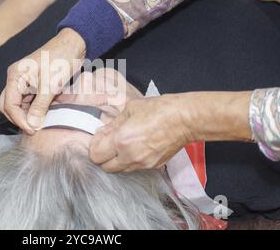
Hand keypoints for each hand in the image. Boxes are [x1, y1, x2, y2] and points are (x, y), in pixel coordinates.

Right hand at [0, 28, 85, 133]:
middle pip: (8, 105)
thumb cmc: (61, 59)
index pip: (9, 105)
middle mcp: (16, 79)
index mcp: (15, 76)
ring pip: (18, 104)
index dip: (19, 120)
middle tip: (34, 129)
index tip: (33, 130)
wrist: (74, 45)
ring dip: (26, 116)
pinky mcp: (33, 84)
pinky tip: (42, 116)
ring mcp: (24, 81)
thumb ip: (40, 106)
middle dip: (19, 119)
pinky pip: (28, 101)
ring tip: (39, 125)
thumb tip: (32, 125)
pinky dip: (33, 110)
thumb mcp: (51, 85)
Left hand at [89, 91, 251, 172]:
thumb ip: (113, 124)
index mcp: (121, 141)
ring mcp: (143, 164)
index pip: (96, 156)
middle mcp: (130, 157)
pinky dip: (130, 161)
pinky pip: (134, 168)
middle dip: (103, 156)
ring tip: (122, 144)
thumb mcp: (129, 110)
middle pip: (105, 168)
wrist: (185, 119)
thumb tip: (103, 132)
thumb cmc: (159, 109)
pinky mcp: (153, 166)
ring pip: (120, 170)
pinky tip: (136, 147)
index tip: (100, 137)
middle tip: (108, 143)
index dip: (94, 146)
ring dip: (116, 160)